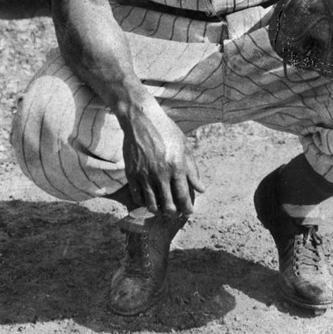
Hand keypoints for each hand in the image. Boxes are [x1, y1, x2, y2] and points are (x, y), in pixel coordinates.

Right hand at [120, 94, 204, 216]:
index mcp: (177, 167)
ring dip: (159, 211)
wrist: (142, 119)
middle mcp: (161, 173)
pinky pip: (137, 197)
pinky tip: (149, 201)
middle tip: (176, 213)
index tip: (188, 212)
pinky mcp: (132, 174)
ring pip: (152, 204)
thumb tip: (201, 189)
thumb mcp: (184, 147)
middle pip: (168, 205)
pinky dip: (144, 203)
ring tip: (162, 210)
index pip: (183, 196)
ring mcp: (145, 175)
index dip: (187, 209)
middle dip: (174, 213)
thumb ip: (192, 170)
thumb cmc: (166, 131)